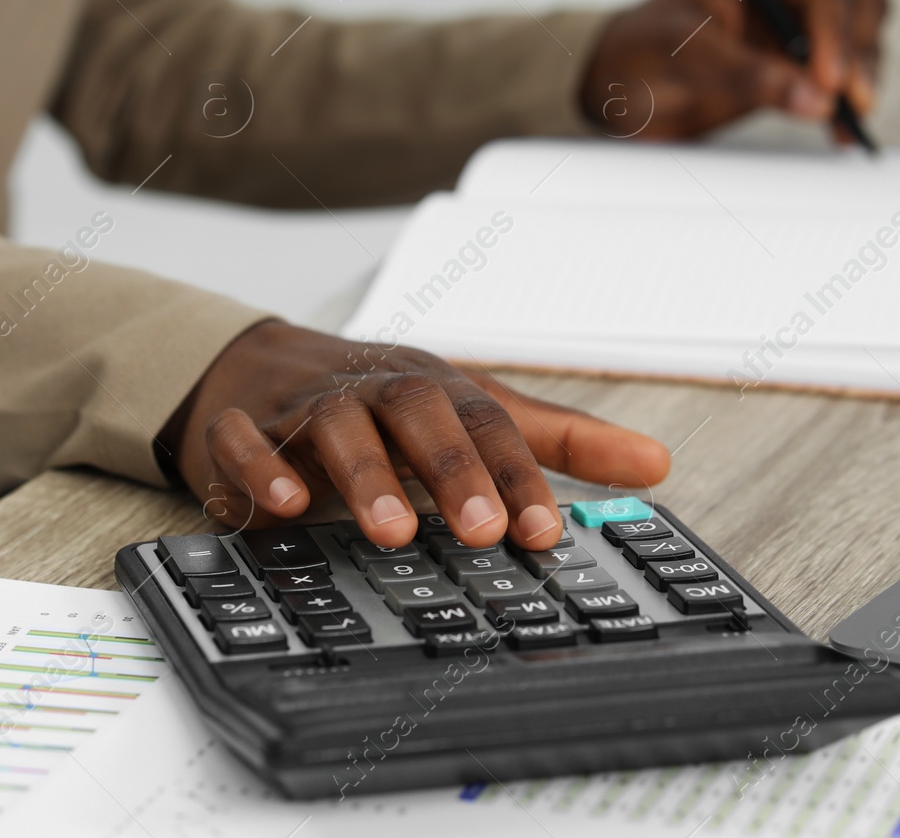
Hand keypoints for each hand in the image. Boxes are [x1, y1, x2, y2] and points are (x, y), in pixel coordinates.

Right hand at [158, 321, 670, 550]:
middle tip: (484, 530)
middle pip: (416, 415)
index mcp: (433, 388)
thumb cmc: (383, 400)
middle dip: (452, 470)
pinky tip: (281, 504)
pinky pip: (245, 441)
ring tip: (394, 531)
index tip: (545, 531)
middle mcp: (373, 391)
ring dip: (364, 477)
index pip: (485, 422)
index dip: (517, 473)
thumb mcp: (474, 410)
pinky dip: (260, 467)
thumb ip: (558, 439)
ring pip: (336, 427)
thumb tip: (656, 462)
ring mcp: (306, 406)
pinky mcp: (243, 428)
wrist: (261, 367)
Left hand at [581, 0, 887, 140]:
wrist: (620, 83)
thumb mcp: (684, 56)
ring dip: (862, 79)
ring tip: (845, 123)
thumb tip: (812, 97)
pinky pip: (845, 73)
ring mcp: (797, 20)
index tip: (829, 81)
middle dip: (857, 57)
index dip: (834, 35)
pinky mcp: (800, 59)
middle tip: (847, 105)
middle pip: (855, 8)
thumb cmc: (641, 50)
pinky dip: (849, 100)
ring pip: (862, 37)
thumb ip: (745, 72)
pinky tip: (840, 130)